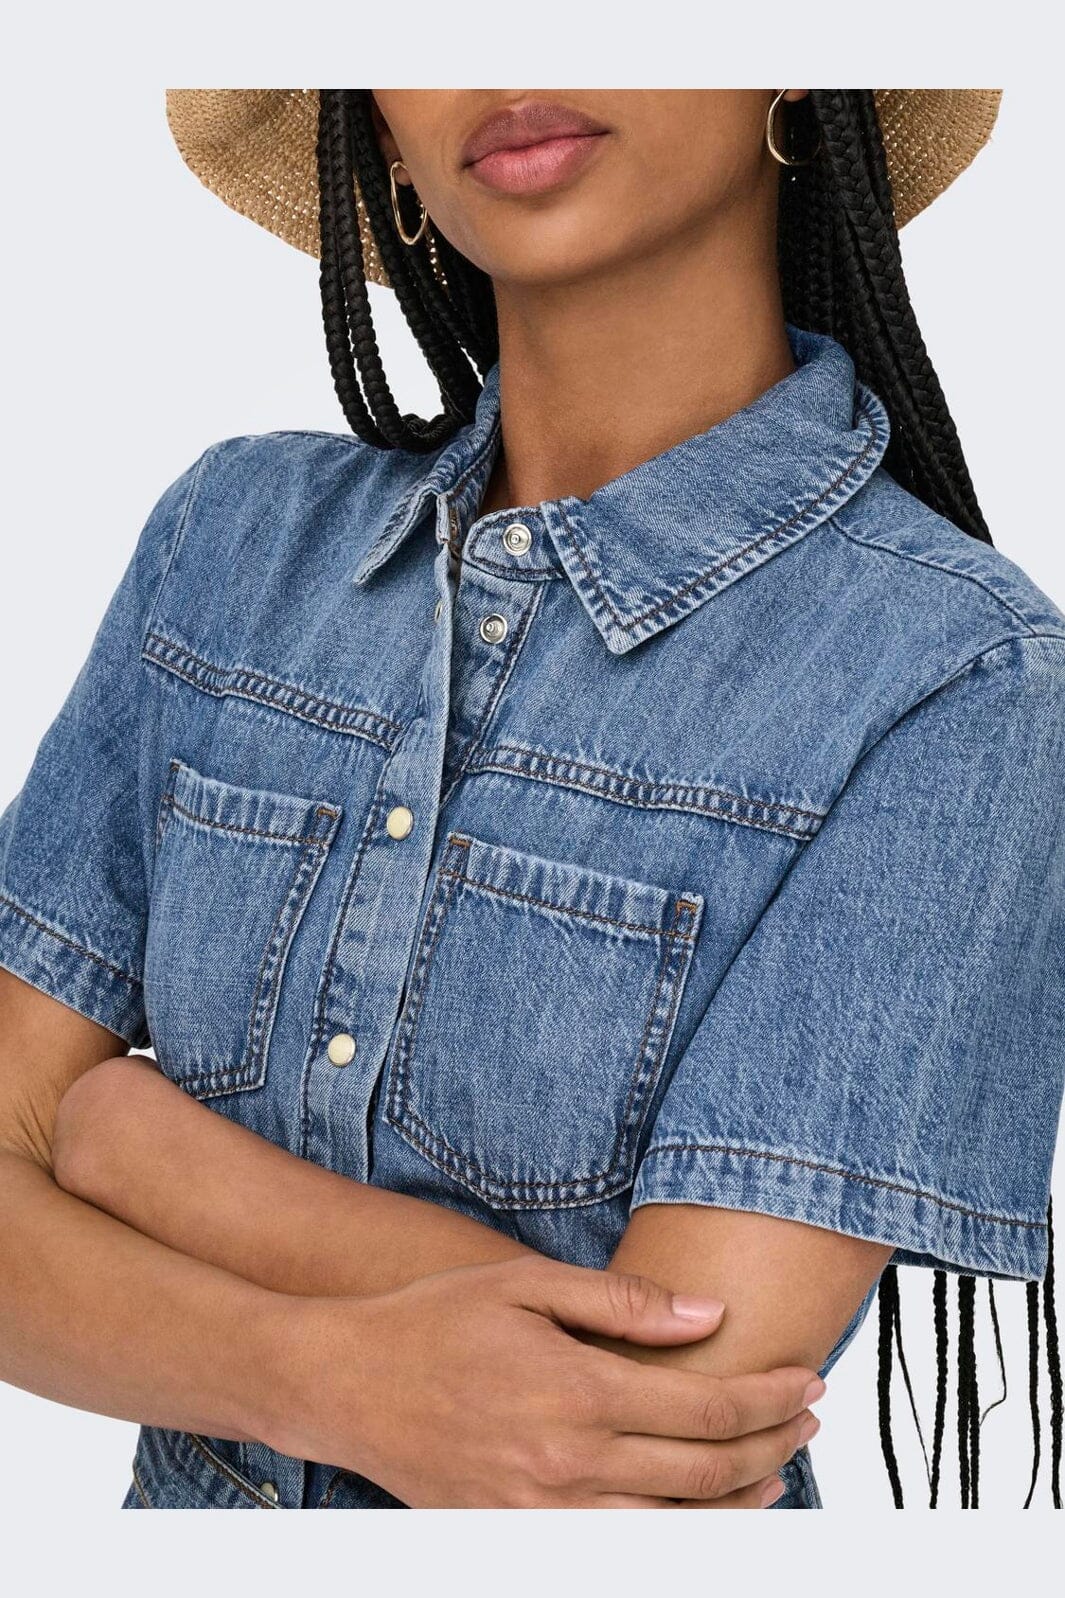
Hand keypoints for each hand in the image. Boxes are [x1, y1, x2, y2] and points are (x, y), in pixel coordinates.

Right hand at [262, 1255, 823, 1506]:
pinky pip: (620, 1554)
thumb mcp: (525, 1283)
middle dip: (774, 1444)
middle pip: (706, 1473)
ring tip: (775, 1472)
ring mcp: (544, 1513)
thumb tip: (709, 1315)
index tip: (806, 1380)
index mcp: (576, 1391)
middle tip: (807, 1418)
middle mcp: (569, 1463)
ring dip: (740, 1503)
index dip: (770, 1397)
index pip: (707, 1407)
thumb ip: (623, 1303)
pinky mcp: (518, 1540)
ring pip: (675, 1528)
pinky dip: (675, 1539)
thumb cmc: (432, 1322)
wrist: (343, 1384)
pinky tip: (697, 1516)